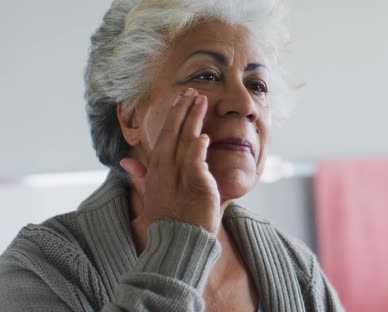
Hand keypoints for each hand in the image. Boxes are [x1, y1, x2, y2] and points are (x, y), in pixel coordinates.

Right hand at [120, 88, 221, 234]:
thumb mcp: (151, 194)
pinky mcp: (196, 186)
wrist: (178, 243)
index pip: (163, 136)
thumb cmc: (168, 219)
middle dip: (182, 110)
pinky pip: (195, 162)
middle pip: (172, 133)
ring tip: (201, 101)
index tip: (180, 100)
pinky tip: (203, 135)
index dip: (172, 117)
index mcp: (155, 170)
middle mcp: (164, 170)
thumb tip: (126, 160)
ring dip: (193, 119)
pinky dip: (198, 148)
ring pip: (185, 141)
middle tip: (192, 92)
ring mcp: (179, 177)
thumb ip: (140, 175)